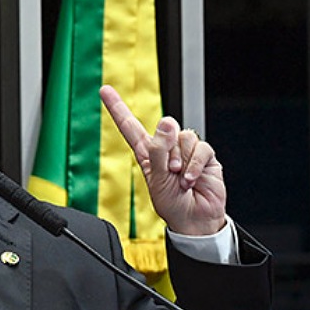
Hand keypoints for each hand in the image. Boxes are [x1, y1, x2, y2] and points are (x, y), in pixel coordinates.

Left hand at [100, 85, 225, 235]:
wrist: (195, 220)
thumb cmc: (172, 205)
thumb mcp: (157, 180)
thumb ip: (159, 151)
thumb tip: (166, 123)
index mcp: (147, 154)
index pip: (129, 126)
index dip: (118, 108)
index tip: (105, 90)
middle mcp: (166, 148)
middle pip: (165, 128)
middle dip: (167, 150)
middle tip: (170, 172)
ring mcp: (186, 151)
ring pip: (184, 137)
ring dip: (181, 161)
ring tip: (181, 179)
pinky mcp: (205, 156)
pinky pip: (200, 148)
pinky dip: (195, 165)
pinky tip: (191, 179)